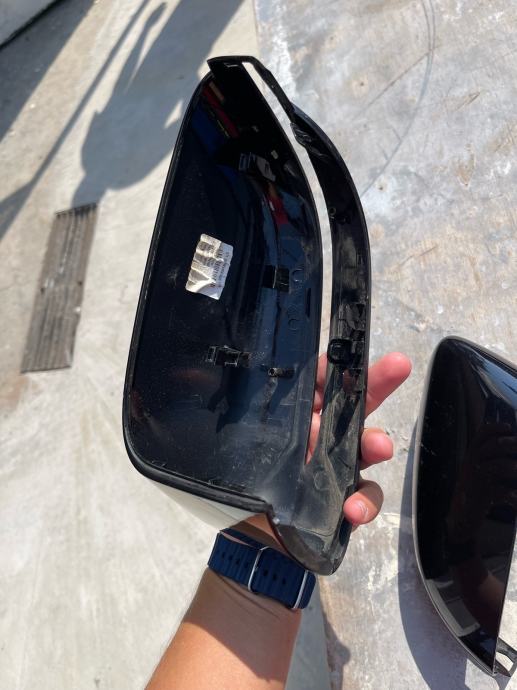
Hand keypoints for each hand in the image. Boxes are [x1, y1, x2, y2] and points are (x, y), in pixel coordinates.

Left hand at [245, 352, 411, 538]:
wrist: (251, 530)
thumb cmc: (248, 475)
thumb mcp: (248, 433)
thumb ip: (250, 407)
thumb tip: (234, 370)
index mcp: (300, 413)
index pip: (324, 380)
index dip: (344, 364)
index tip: (358, 350)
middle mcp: (323, 434)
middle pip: (357, 404)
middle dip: (379, 383)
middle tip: (398, 367)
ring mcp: (337, 466)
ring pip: (367, 448)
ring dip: (377, 442)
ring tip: (378, 446)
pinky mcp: (344, 500)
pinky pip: (365, 497)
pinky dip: (364, 503)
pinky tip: (354, 509)